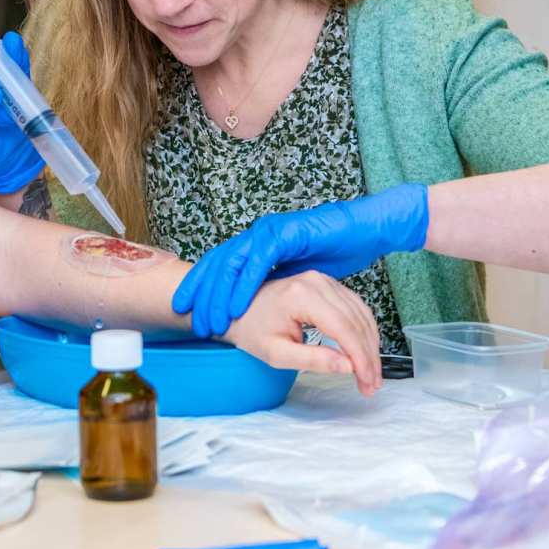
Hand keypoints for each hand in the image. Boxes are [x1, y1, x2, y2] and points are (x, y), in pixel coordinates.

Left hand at [173, 184, 428, 337]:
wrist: (363, 229)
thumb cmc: (333, 251)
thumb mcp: (297, 275)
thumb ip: (277, 284)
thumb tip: (259, 299)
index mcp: (256, 245)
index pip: (220, 267)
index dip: (202, 288)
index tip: (185, 311)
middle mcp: (256, 237)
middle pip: (218, 265)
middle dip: (200, 292)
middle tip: (186, 317)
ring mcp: (268, 233)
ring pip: (232, 263)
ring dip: (218, 293)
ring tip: (210, 318)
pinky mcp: (284, 234)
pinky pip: (258, 261)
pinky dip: (245, 283)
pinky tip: (235, 302)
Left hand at [224, 272, 382, 395]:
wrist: (237, 309)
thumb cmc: (252, 331)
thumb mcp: (276, 354)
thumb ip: (312, 360)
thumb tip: (348, 367)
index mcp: (301, 296)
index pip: (343, 328)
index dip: (361, 358)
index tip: (367, 383)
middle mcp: (316, 281)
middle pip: (356, 321)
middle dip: (368, 356)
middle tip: (371, 385)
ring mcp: (323, 279)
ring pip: (361, 314)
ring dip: (370, 345)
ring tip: (370, 374)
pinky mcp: (326, 283)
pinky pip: (355, 307)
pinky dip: (363, 331)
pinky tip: (364, 352)